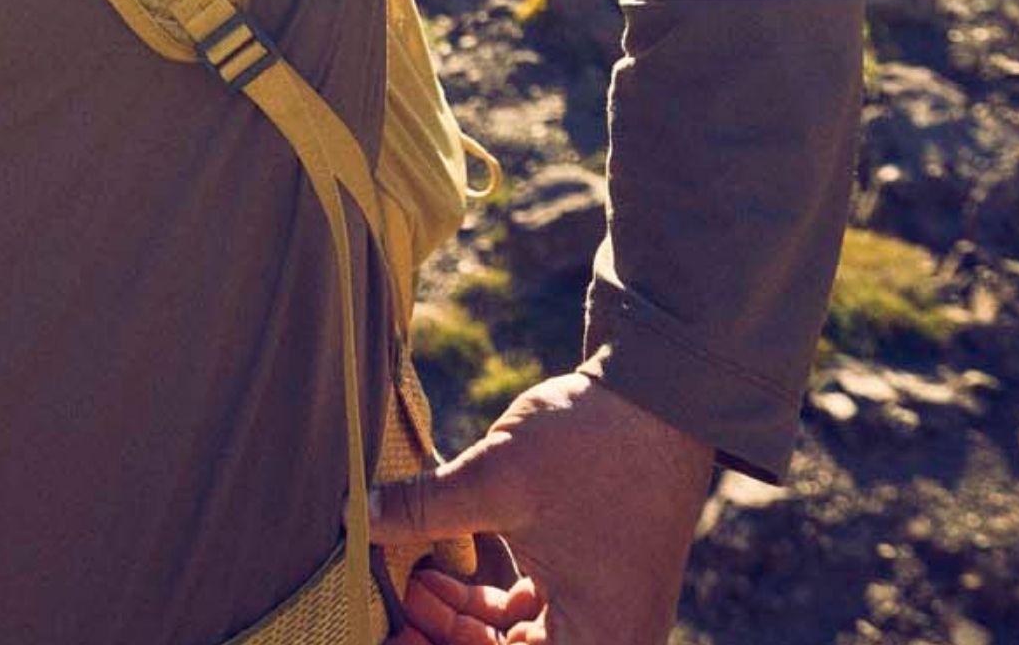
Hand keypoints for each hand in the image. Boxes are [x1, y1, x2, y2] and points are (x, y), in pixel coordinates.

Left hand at [370, 365, 717, 644]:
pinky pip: (532, 621)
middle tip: (395, 618)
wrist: (660, 398)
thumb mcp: (498, 479)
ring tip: (414, 586)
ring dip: (461, 626)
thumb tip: (357, 517)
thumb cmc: (594, 445)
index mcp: (596, 640)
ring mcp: (603, 618)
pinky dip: (487, 607)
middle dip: (447, 642)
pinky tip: (441, 576)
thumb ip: (426, 509)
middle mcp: (607, 642)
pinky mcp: (595, 591)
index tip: (392, 637)